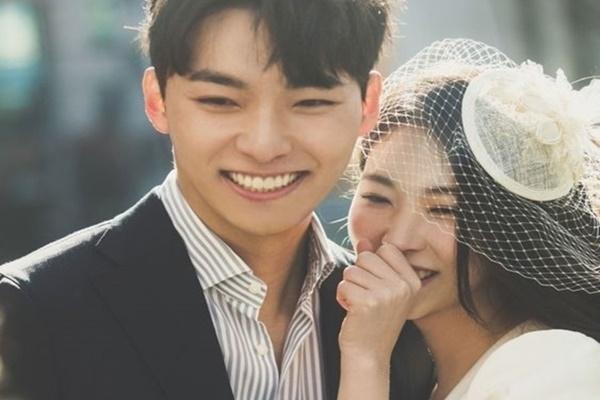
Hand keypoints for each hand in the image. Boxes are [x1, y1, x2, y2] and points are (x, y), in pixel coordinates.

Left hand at [337, 239, 421, 364]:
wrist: (369, 354)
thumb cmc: (374, 321)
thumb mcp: (382, 290)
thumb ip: (375, 263)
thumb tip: (363, 241)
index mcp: (412, 281)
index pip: (387, 249)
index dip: (374, 264)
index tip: (376, 284)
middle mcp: (403, 287)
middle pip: (367, 257)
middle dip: (358, 274)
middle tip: (365, 296)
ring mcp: (387, 294)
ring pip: (352, 270)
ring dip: (349, 286)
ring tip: (359, 304)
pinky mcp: (368, 303)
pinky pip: (343, 284)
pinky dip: (342, 297)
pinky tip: (352, 310)